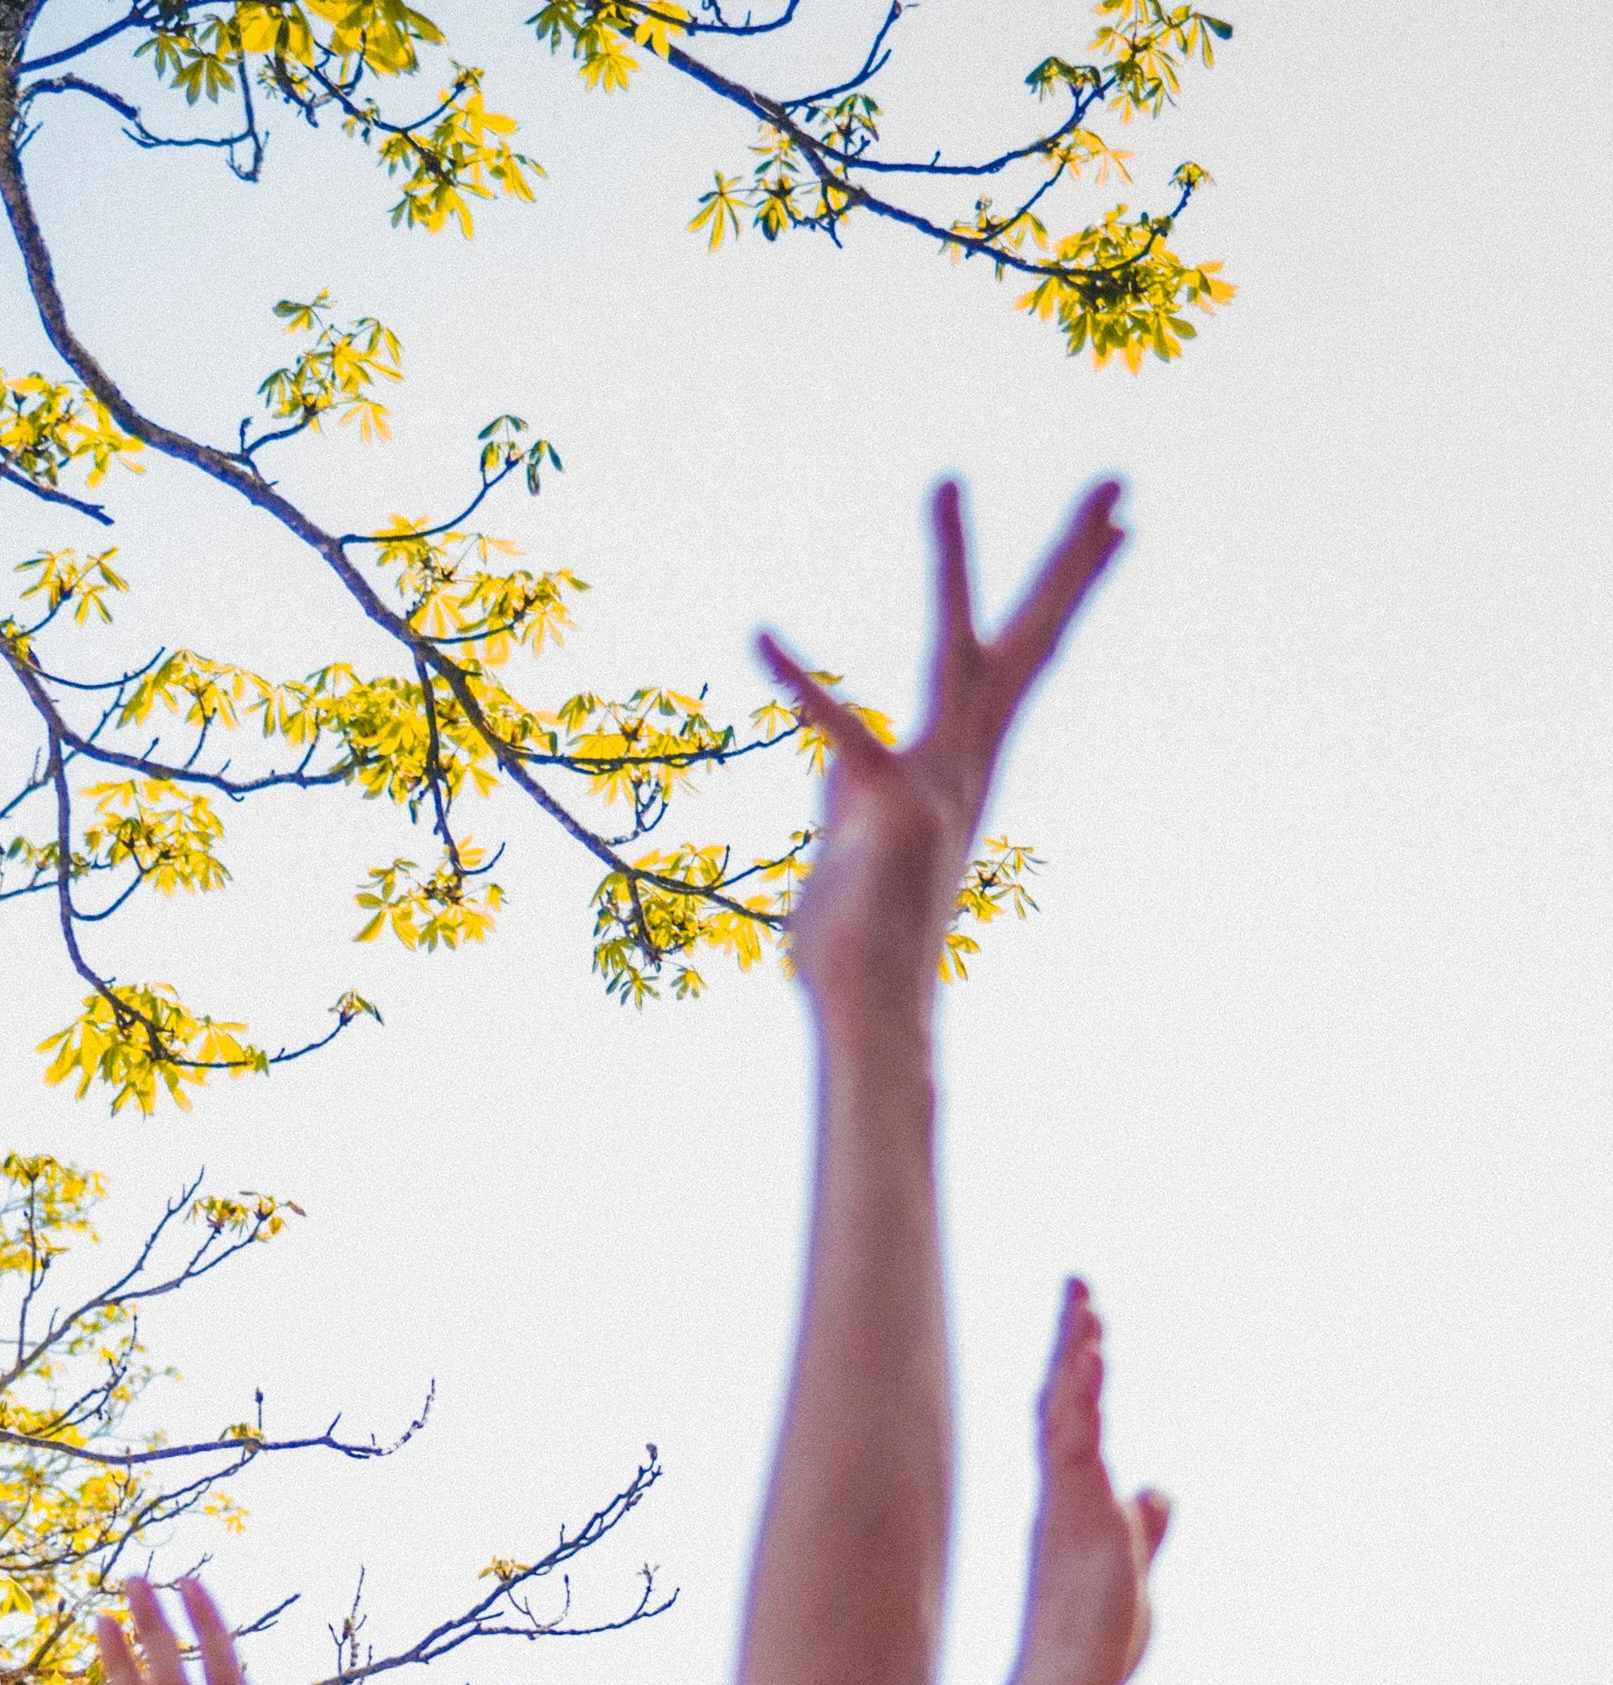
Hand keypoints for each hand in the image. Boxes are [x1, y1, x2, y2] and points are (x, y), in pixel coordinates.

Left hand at [759, 478, 1125, 1028]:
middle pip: (1028, 642)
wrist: (864, 1014)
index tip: (1114, 526)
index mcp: (963, 763)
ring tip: (945, 480)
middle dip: (1068, 561)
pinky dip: (800, 685)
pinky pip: (841, 734)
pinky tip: (760, 637)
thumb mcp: (852, 837)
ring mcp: (935, 784)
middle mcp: (966, 764)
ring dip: (948, 564)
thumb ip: (849, 782)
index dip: (1064, 591)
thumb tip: (839, 748)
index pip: (1024, 660)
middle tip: (1116, 480)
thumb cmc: (856, 941)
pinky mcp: (888, 810)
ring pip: (955, 653)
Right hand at [1010, 1279, 1170, 1684]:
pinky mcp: (1075, 1509)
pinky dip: (1081, 1391)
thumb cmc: (1096, 1643)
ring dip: (1077, 1353)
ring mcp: (1065, 1500)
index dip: (1077, 1376)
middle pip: (1061, 1402)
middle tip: (1079, 1289)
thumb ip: (1144, 1527)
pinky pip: (1075, 1436)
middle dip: (1071, 1344)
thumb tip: (1161, 1493)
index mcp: (1072, 1506)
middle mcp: (1061, 1495)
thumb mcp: (1133, 1568)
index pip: (1073, 1426)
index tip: (1087, 1328)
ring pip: (1065, 1410)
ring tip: (1087, 1303)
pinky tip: (1091, 1352)